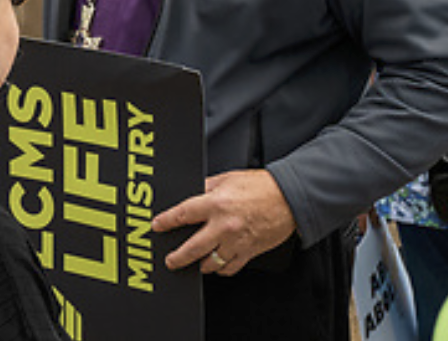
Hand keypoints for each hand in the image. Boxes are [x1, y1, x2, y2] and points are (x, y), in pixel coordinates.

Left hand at [153, 168, 296, 275]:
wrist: (289, 198)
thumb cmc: (262, 186)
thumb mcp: (228, 178)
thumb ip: (208, 187)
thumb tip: (193, 193)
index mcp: (216, 204)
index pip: (183, 214)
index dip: (166, 221)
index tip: (158, 226)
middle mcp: (224, 226)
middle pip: (192, 248)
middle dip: (178, 257)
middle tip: (171, 260)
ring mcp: (236, 242)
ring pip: (211, 263)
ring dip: (201, 264)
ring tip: (196, 261)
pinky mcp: (248, 252)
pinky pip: (229, 268)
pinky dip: (221, 268)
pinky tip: (217, 264)